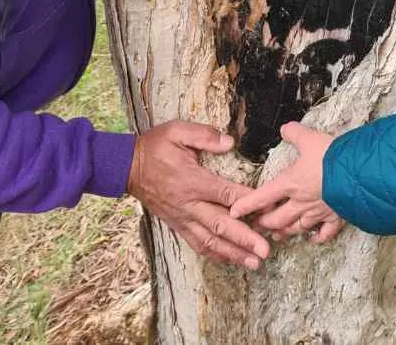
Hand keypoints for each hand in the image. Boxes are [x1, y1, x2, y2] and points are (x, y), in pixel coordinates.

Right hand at [126, 120, 269, 268]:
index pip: (225, 193)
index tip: (268, 207)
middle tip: (265, 250)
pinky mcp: (177, 225)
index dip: (247, 201)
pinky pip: (197, 244)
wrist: (127, 167)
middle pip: (221, 224)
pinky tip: (229, 260)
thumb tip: (229, 142)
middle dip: (244, 239)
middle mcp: (189, 204)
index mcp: (192, 181)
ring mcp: (182, 218)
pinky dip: (215, 254)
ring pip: (210, 241)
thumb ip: (204, 135)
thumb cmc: (154, 147)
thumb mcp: (177, 131)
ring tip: (254, 263)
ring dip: (233, 253)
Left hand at [230, 122, 345, 243]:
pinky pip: (324, 232)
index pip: (262, 197)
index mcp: (290, 183)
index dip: (247, 205)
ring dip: (286, 232)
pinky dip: (317, 237)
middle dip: (265, 223)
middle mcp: (301, 202)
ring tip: (277, 235)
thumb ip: (294, 133)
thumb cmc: (331, 157)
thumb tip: (285, 129)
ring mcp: (318, 212)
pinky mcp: (336, 217)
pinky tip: (313, 239)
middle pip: (278, 218)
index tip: (234, 212)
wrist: (358, 174)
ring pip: (297, 227)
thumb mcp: (309, 138)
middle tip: (256, 226)